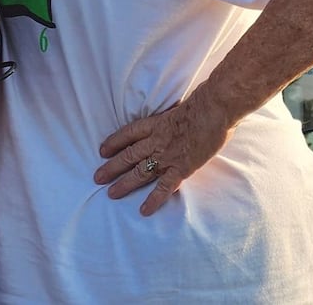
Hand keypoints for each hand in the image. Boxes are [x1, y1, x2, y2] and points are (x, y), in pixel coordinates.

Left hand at [94, 96, 233, 215]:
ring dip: (124, 183)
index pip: (129, 133)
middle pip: (129, 155)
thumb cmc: (205, 103)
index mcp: (156, 123)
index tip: (102, 150)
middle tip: (97, 177)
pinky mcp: (181, 168)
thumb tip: (181, 120)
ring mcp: (167, 155)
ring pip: (140, 171)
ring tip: (111, 193)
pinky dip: (153, 199)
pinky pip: (164, 187)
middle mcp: (156, 140)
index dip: (114, 142)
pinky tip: (144, 210)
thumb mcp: (182, 106)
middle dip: (112, 167)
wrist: (215, 108)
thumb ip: (176, 117)